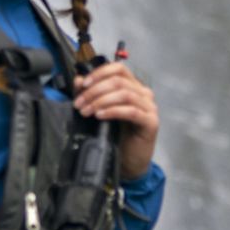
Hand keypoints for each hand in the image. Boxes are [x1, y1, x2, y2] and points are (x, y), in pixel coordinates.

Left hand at [74, 61, 157, 180]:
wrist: (129, 161)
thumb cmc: (118, 136)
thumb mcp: (101, 111)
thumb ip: (91, 94)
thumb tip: (78, 80)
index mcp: (133, 87)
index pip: (118, 69)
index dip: (100, 73)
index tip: (83, 84)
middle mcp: (143, 94)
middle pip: (119, 81)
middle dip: (95, 91)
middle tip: (80, 103)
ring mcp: (149, 107)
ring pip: (124, 94)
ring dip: (101, 101)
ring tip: (87, 111)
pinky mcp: (151, 122)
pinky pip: (131, 111)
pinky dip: (113, 111)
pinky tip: (101, 116)